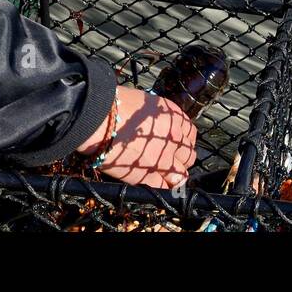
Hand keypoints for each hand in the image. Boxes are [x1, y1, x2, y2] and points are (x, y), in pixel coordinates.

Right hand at [77, 86, 196, 188]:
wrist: (100, 121)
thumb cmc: (116, 106)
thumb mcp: (146, 103)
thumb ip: (157, 117)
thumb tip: (155, 126)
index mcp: (174, 117)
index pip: (190, 133)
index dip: (183, 140)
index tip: (176, 144)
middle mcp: (174, 138)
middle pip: (189, 155)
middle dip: (180, 158)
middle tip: (169, 160)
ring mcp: (164, 159)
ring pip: (181, 174)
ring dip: (174, 175)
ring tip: (164, 175)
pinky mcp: (149, 176)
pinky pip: (164, 187)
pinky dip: (161, 187)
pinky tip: (154, 183)